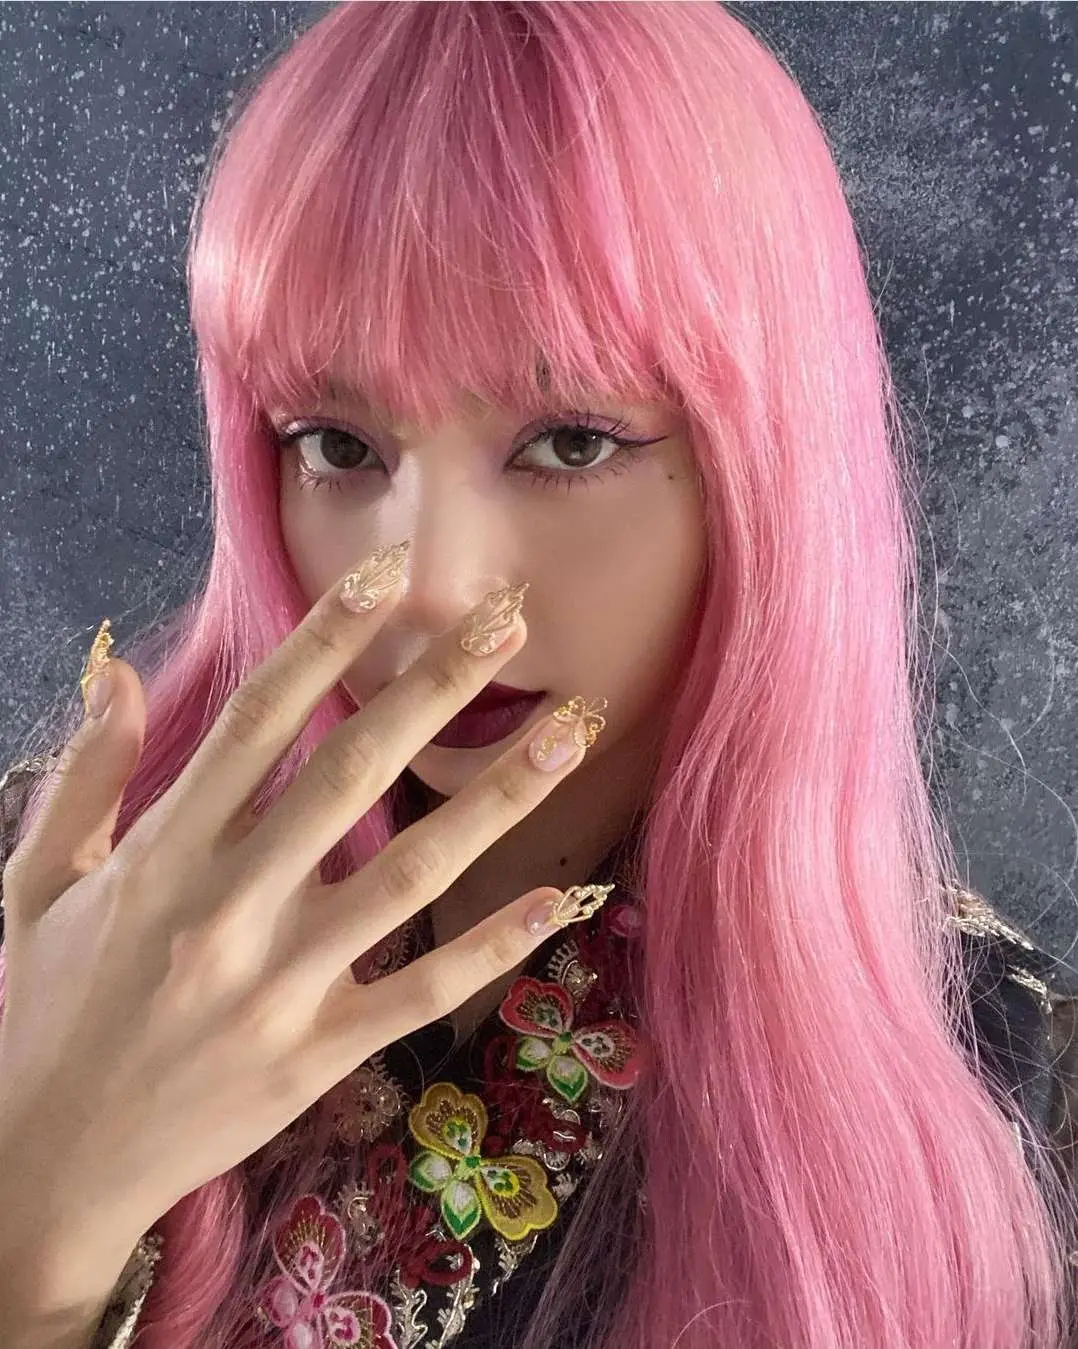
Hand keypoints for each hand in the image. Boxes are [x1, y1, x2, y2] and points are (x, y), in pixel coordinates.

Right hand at [0, 547, 594, 1281]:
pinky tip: (561, 896)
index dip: (326, 640)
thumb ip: (87, 775)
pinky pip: (420, 992)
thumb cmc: (41, 1014)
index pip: (258, 720)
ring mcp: (280, 986)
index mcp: (163, 854)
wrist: (41, 1172)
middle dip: (433, 687)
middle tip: (508, 616)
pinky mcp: (317, 1055)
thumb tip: (114, 666)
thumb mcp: (34, 885)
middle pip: (350, 775)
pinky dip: (494, 948)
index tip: (389, 576)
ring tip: (569, 733)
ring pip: (409, 876)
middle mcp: (228, 908)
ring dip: (495, 799)